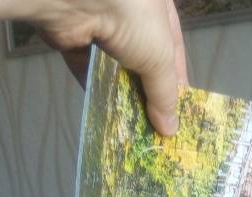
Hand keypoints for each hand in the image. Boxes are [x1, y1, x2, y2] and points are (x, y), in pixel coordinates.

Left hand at [34, 0, 187, 135]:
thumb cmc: (133, 18)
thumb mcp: (160, 57)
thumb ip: (164, 94)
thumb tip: (170, 129)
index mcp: (157, 10)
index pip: (172, 50)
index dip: (175, 83)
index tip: (176, 114)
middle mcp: (130, 17)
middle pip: (143, 63)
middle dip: (148, 95)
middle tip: (155, 129)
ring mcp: (100, 28)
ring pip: (115, 70)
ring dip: (123, 98)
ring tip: (133, 130)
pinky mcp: (74, 41)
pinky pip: (89, 72)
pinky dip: (98, 94)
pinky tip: (108, 118)